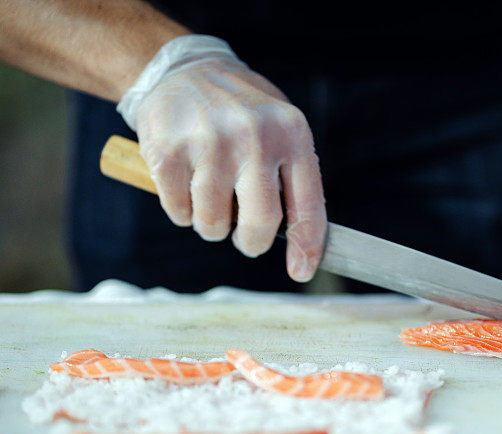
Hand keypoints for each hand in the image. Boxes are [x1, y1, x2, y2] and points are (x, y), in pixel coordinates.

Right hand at [120, 36, 325, 281]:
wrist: (185, 69)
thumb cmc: (241, 112)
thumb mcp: (281, 129)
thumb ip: (292, 178)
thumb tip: (304, 242)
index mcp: (292, 133)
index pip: (308, 204)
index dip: (306, 246)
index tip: (301, 271)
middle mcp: (254, 136)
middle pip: (260, 223)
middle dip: (251, 242)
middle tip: (244, 238)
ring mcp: (210, 142)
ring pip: (213, 224)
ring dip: (210, 224)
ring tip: (211, 194)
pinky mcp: (168, 151)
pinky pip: (178, 212)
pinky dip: (182, 210)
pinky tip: (185, 181)